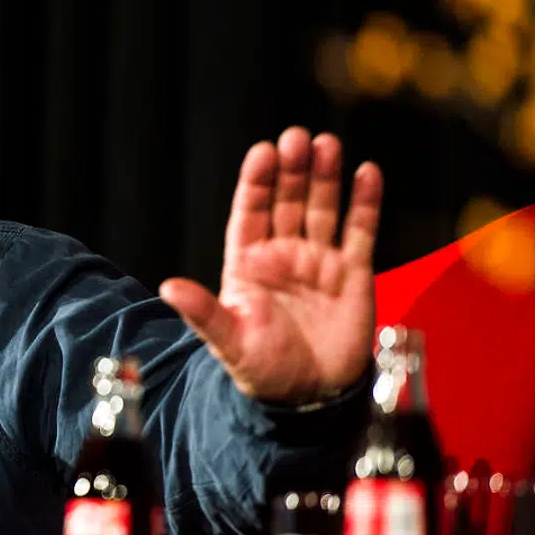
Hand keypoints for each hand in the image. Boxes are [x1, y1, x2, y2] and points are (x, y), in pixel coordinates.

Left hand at [158, 127, 382, 403]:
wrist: (308, 396)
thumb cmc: (262, 367)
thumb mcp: (228, 339)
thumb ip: (203, 311)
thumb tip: (168, 287)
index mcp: (248, 264)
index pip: (250, 213)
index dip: (256, 183)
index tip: (263, 152)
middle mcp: (282, 255)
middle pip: (286, 202)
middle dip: (292, 170)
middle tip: (298, 137)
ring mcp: (318, 261)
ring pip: (322, 208)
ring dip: (325, 177)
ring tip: (326, 144)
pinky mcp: (352, 273)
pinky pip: (360, 231)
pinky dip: (364, 202)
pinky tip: (367, 172)